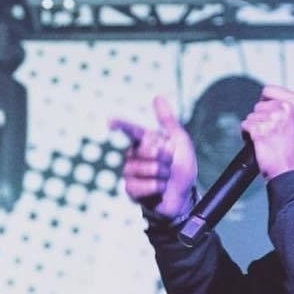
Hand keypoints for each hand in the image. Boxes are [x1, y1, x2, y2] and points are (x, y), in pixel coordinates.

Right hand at [109, 95, 198, 218]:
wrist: (183, 197)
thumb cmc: (182, 169)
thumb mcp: (180, 142)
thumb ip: (168, 121)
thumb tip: (157, 96)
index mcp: (146, 142)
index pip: (131, 130)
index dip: (120, 125)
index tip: (110, 121)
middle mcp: (135, 155)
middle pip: (145, 150)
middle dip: (164, 159)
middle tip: (170, 165)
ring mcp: (131, 172)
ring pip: (144, 168)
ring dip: (161, 175)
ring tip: (165, 179)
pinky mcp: (130, 189)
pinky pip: (139, 185)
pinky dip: (155, 188)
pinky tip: (158, 190)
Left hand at [241, 85, 293, 179]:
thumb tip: (283, 103)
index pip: (269, 90)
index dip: (265, 102)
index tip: (267, 113)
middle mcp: (286, 107)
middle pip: (259, 104)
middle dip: (260, 118)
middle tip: (268, 133)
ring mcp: (273, 118)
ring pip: (251, 116)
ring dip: (254, 128)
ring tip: (265, 140)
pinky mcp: (260, 130)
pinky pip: (245, 126)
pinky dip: (246, 135)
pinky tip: (257, 144)